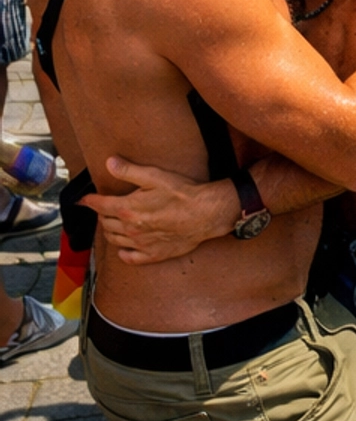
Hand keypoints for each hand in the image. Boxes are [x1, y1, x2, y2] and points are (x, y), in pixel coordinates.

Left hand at [94, 159, 237, 262]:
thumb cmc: (182, 193)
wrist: (205, 214)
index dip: (90, 201)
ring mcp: (140, 244)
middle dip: (101, 214)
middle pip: (106, 223)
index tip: (84, 199)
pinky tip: (124, 247)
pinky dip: (123, 252)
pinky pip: (129, 257)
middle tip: (103, 207)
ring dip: (109, 231)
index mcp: (128, 209)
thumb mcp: (156, 176)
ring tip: (112, 223)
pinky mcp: (152, 254)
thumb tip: (109, 163)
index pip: (100, 205)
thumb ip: (130, 171)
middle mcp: (130, 229)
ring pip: (114, 240)